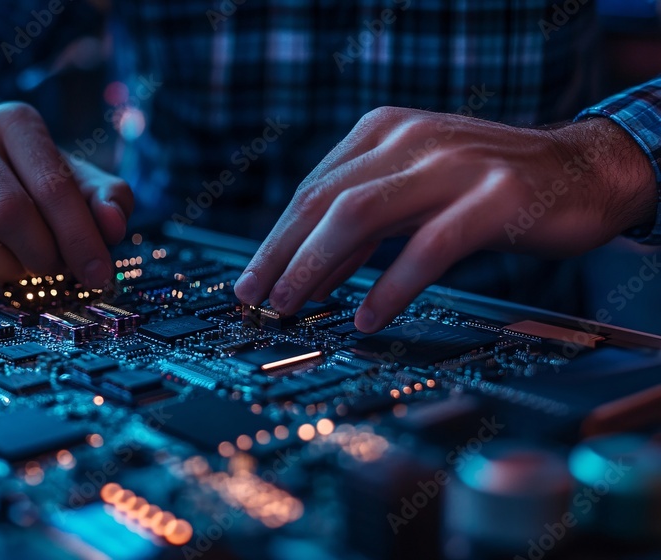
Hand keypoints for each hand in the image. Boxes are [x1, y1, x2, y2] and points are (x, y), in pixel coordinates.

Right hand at [0, 101, 132, 287]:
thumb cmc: (21, 172)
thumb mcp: (69, 174)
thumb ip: (103, 199)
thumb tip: (114, 227)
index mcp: (15, 123)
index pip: (53, 186)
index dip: (80, 238)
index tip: (99, 275)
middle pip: (8, 212)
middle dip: (41, 255)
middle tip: (54, 268)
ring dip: (2, 267)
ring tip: (19, 265)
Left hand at [235, 107, 656, 331]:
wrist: (584, 169)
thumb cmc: (490, 187)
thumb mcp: (416, 195)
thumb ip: (364, 228)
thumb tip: (307, 275)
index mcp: (384, 131)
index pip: (313, 189)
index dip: (275, 239)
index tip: (250, 280)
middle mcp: (411, 138)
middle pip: (324, 201)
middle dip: (282, 255)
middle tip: (258, 299)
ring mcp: (453, 164)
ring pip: (361, 216)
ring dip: (318, 268)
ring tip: (295, 307)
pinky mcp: (495, 196)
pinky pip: (428, 247)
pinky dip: (390, 286)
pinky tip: (369, 317)